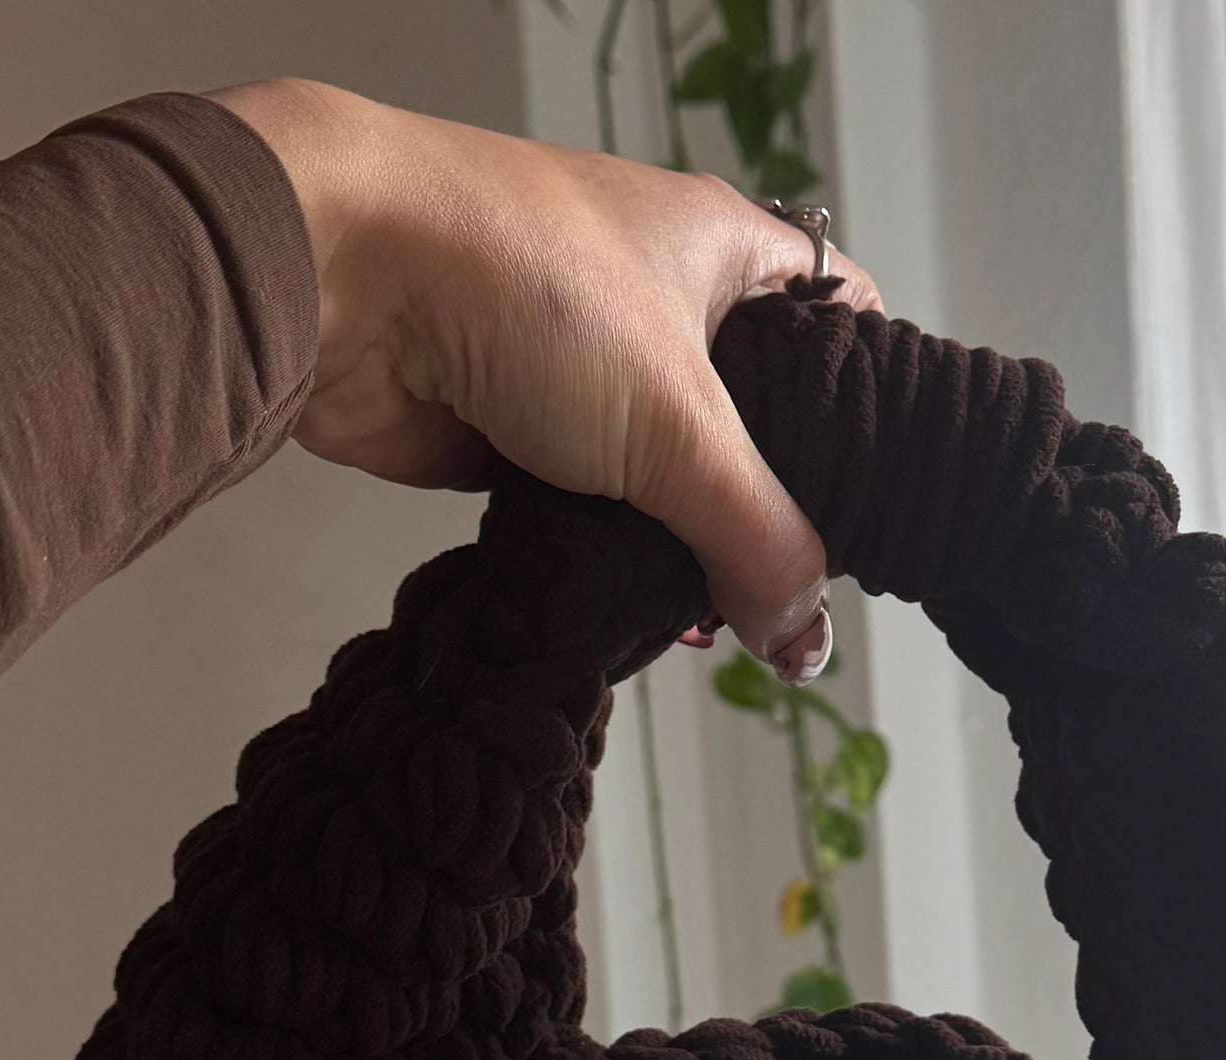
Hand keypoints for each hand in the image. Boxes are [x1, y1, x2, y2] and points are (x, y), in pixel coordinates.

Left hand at [207, 78, 881, 679]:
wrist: (338, 276)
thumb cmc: (516, 282)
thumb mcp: (680, 427)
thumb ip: (760, 541)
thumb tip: (806, 641)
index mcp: (724, 251)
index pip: (843, 316)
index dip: (874, 402)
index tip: (888, 498)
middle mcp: (658, 298)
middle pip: (753, 419)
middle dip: (770, 507)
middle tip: (791, 588)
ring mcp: (580, 363)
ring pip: (665, 473)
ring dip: (683, 543)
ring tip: (709, 617)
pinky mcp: (512, 426)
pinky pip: (587, 505)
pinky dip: (608, 555)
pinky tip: (628, 608)